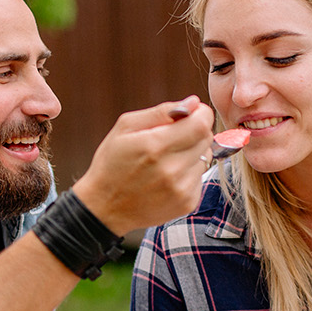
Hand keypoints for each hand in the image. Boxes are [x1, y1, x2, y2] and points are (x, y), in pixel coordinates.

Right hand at [70, 97, 213, 236]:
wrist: (105, 208)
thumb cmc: (112, 163)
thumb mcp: (125, 128)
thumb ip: (161, 112)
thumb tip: (193, 102)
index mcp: (154, 146)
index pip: (201, 124)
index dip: (201, 114)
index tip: (192, 114)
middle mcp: (171, 169)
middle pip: (206, 138)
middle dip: (195, 131)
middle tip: (173, 137)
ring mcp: (181, 189)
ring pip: (205, 156)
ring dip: (192, 152)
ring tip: (167, 159)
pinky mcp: (187, 203)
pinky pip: (201, 176)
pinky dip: (189, 172)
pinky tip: (168, 176)